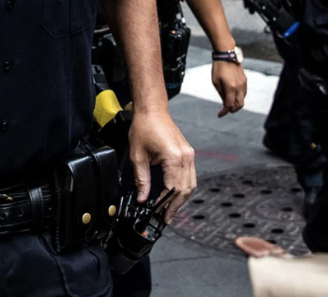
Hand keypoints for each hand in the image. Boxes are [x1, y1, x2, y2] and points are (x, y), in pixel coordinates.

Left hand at [127, 107, 195, 222]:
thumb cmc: (144, 126)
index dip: (164, 203)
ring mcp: (189, 155)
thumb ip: (141, 179)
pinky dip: (183, 188)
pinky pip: (190, 176)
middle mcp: (185, 157)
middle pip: (185, 190)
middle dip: (175, 206)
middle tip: (164, 217)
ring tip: (169, 210)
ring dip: (180, 199)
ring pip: (190, 185)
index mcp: (174, 157)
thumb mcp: (137, 155)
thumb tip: (142, 197)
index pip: (173, 189)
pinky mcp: (188, 154)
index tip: (156, 212)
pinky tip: (174, 195)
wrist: (152, 110)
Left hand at [212, 61, 246, 116]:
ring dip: (236, 103)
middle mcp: (239, 87)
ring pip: (243, 99)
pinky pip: (244, 93)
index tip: (220, 115)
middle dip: (233, 110)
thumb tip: (225, 103)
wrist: (227, 55)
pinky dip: (239, 97)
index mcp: (231, 88)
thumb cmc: (219, 68)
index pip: (229, 105)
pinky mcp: (245, 80)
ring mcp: (244, 84)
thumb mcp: (216, 82)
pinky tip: (232, 95)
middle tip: (226, 110)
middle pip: (239, 105)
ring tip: (228, 102)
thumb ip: (221, 94)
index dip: (225, 112)